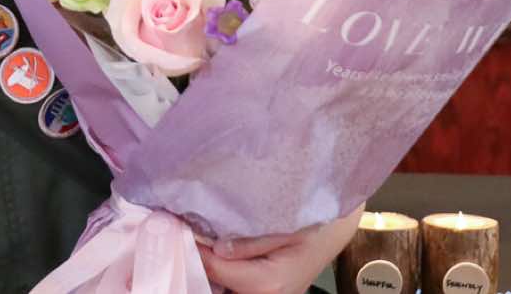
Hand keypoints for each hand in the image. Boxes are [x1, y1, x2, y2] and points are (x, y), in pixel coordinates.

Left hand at [198, 208, 362, 293]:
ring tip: (197, 239)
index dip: (196, 247)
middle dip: (200, 259)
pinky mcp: (267, 292)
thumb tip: (216, 247)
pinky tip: (215, 251)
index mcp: (270, 283)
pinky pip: (235, 284)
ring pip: (225, 285)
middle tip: (182, 231)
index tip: (177, 224)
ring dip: (211, 266)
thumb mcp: (285, 225)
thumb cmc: (314, 223)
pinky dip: (223, 271)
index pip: (217, 269)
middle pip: (217, 282)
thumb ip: (251, 240)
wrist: (334, 230)